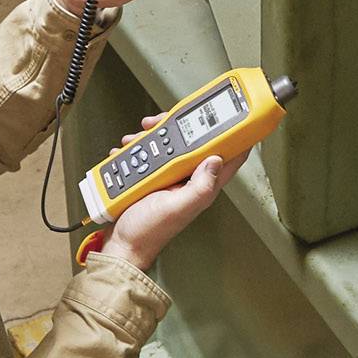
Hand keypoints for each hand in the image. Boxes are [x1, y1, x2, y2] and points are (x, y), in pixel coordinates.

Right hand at [100, 118, 244, 271]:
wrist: (121, 243)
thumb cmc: (149, 232)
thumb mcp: (177, 208)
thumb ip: (199, 186)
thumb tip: (216, 160)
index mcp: (202, 185)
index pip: (229, 157)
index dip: (236, 136)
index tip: (236, 115)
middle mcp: (188, 178)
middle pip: (194, 142)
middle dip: (178, 127)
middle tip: (159, 123)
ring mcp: (169, 176)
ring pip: (168, 144)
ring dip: (150, 136)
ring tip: (135, 140)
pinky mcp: (152, 176)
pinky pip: (147, 153)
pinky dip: (136, 148)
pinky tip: (127, 151)